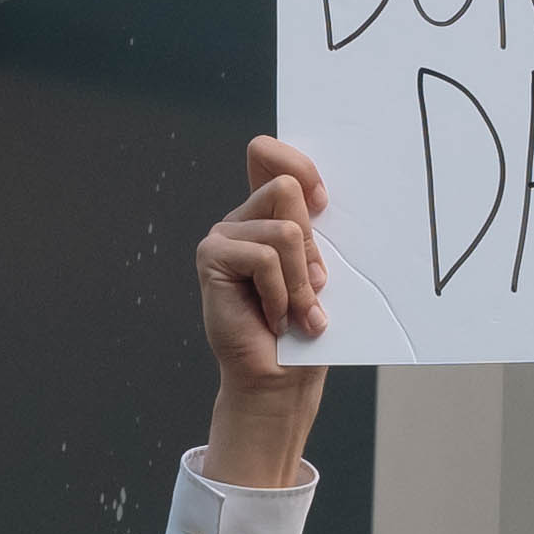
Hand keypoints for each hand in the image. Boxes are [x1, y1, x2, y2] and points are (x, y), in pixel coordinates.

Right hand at [196, 135, 328, 484]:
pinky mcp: (211, 256)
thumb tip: (314, 194)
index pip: (268, 154)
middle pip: (287, 188)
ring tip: (297, 314)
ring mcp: (224, 236)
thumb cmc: (305, 327)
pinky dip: (280, 293)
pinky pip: (265, 257)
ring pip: (285, 230)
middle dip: (311, 247)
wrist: (281, 378)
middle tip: (312, 290)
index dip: (298, 161)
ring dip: (300, 281)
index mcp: (269, 214)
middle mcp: (243, 219)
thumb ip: (311, 231)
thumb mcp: (318, 270)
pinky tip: (273, 318)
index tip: (322, 200)